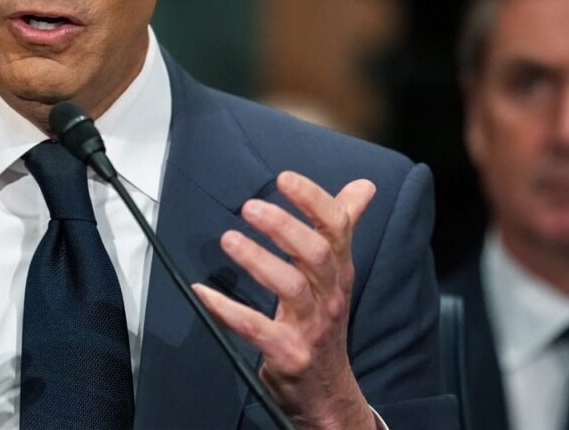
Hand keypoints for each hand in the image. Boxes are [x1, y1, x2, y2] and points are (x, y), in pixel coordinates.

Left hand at [193, 171, 376, 429]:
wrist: (328, 391)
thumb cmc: (324, 322)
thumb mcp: (337, 274)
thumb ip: (344, 227)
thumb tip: (364, 186)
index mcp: (339, 271)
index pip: (337, 228)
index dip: (313, 200)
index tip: (284, 177)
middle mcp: (330, 295)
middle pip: (316, 254)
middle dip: (284, 226)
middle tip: (250, 207)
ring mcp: (311, 327)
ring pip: (291, 287)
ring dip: (258, 260)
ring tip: (229, 239)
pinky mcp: (289, 354)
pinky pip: (258, 329)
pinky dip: (229, 310)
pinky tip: (204, 292)